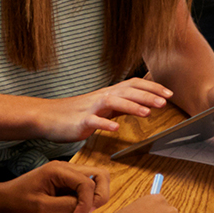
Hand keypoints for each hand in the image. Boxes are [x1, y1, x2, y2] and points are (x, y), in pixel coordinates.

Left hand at [0, 162, 108, 212]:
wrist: (2, 202)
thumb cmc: (19, 204)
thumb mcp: (44, 208)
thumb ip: (70, 204)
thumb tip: (89, 205)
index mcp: (58, 170)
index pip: (88, 183)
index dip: (88, 203)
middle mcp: (65, 167)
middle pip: (100, 175)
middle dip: (99, 195)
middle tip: (88, 211)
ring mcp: (66, 173)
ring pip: (96, 179)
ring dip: (96, 195)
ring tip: (84, 211)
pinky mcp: (65, 182)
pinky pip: (86, 186)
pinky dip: (88, 197)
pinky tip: (78, 209)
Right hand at [34, 77, 171, 140]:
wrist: (45, 116)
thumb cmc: (73, 113)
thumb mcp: (100, 107)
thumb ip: (120, 105)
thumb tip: (142, 105)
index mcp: (106, 94)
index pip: (132, 85)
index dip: (151, 87)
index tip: (168, 93)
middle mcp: (100, 98)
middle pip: (126, 91)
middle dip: (147, 96)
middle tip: (165, 101)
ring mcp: (90, 109)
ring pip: (112, 102)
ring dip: (131, 106)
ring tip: (147, 113)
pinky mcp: (80, 121)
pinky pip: (94, 121)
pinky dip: (105, 123)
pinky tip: (115, 128)